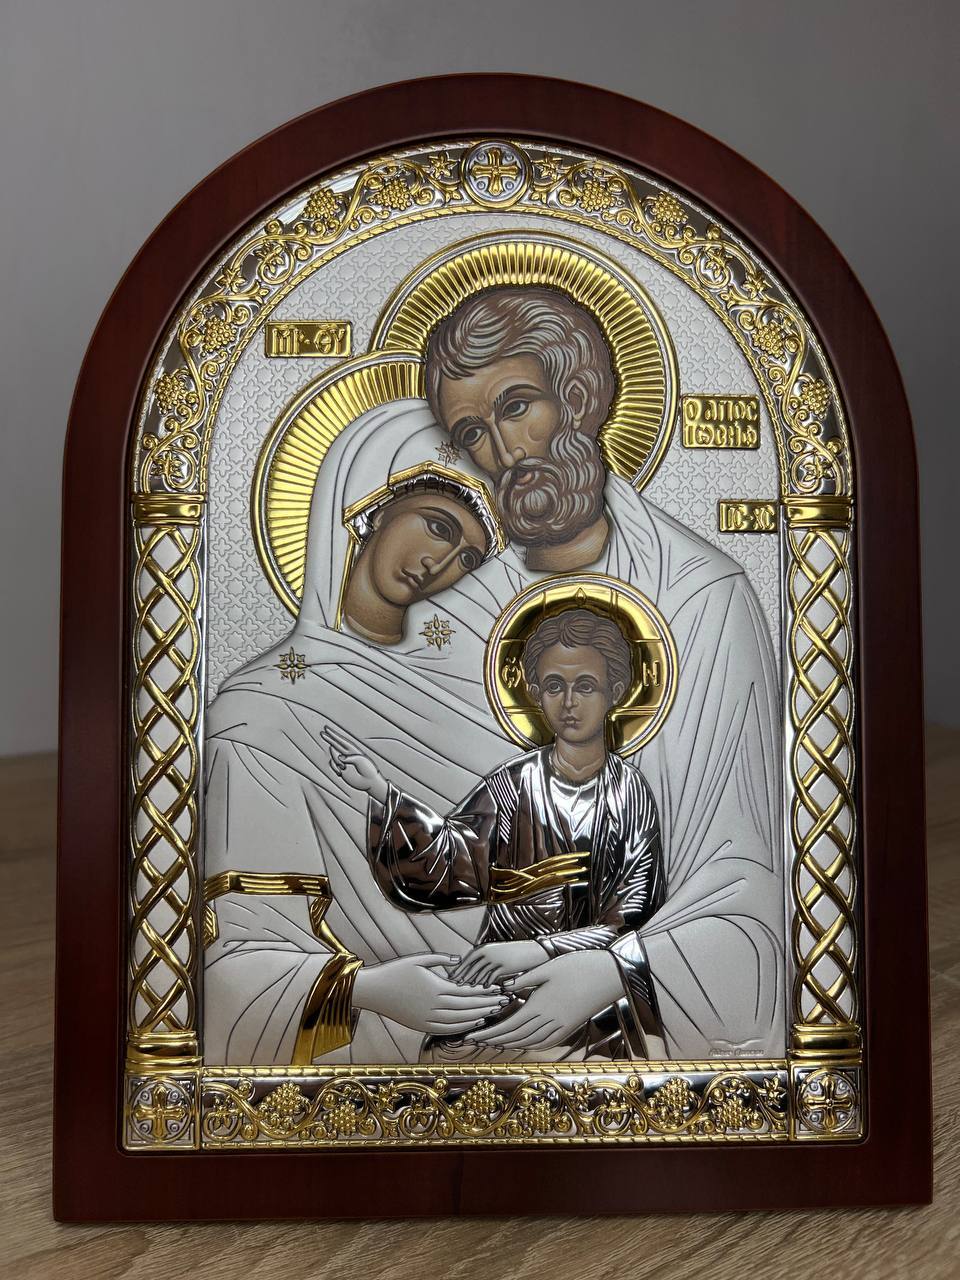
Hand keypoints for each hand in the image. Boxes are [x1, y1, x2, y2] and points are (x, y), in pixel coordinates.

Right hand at [322, 725, 387, 802]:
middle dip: (329, 738)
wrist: (370, 782)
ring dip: (336, 762)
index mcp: (354, 750)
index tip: (327, 729)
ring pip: (333, 756)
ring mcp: (344, 762)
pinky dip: (334, 768)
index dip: (334, 735)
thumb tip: (340, 757)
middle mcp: (348, 754)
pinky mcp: (341, 769)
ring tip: (343, 768)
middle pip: (336, 744)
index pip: (342, 740)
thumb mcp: (361, 761)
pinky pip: (332, 765)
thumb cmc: (369, 770)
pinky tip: (340, 772)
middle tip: (322, 733)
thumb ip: (349, 758)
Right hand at [352, 953, 508, 1035]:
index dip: (485, 992)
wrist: (373, 991)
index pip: (468, 992)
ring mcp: (428, 1019)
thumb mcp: (419, 959)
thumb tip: (460, 960)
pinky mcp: (422, 1026)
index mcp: (436, 988)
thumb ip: (442, 959)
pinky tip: (474, 1023)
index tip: (499, 989)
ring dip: (479, 1017)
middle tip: (504, 1002)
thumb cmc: (396, 971)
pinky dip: (463, 1027)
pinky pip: (447, 1030)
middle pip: (468, 1008)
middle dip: (487, 1005)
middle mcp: (434, 1006)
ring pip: (460, 1021)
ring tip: (493, 1012)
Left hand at [450, 940, 549, 984]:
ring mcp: (495, 959)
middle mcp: (487, 952)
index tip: (452, 978)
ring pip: (479, 973)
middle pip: (470, 967)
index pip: (466, 960)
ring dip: (473, 982)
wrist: (533, 951)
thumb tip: (474, 971)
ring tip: (468, 989)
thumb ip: (485, 959)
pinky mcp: (503, 966)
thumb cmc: (514, 953)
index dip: (459, 970)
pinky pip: (491, 977)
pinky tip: (484, 989)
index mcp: (484, 948)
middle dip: (462, 977)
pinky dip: (487, 983)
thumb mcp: (497, 952)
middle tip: (455, 986)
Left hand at [465, 950, 624, 1051]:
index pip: (507, 1026)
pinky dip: (530, 1046)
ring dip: (509, 1044)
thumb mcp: (547, 968)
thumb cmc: (578, 966)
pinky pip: (545, 1043)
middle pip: (515, 1037)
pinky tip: (522, 1044)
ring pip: (529, 1043)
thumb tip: (503, 987)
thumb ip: (524, 980)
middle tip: (475, 1040)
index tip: (470, 1036)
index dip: (487, 1034)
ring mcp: (560, 1027)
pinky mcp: (570, 1027)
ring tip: (493, 1042)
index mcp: (539, 1006)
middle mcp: (548, 1021)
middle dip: (493, 1040)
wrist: (609, 975)